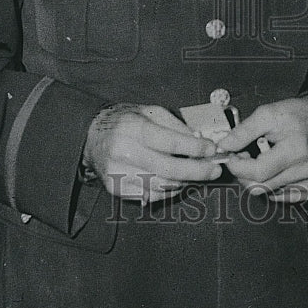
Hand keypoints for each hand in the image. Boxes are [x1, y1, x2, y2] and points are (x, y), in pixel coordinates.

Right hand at [83, 104, 221, 202]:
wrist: (91, 136)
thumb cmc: (125, 122)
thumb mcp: (149, 112)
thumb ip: (175, 125)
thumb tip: (199, 140)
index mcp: (133, 128)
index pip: (170, 142)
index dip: (195, 148)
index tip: (212, 150)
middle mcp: (124, 152)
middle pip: (168, 169)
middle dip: (197, 171)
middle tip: (215, 170)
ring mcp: (118, 174)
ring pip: (161, 186)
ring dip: (186, 182)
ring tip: (200, 176)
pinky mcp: (116, 189)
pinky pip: (150, 195)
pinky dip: (169, 191)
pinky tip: (178, 182)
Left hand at [215, 93, 307, 202]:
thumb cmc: (298, 115)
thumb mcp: (267, 114)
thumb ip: (243, 131)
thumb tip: (225, 145)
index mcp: (296, 150)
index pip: (258, 172)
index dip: (237, 166)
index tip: (230, 156)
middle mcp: (304, 170)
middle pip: (260, 186)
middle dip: (244, 172)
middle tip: (243, 154)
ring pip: (267, 192)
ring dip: (256, 177)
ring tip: (261, 156)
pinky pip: (279, 196)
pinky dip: (269, 183)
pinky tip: (272, 167)